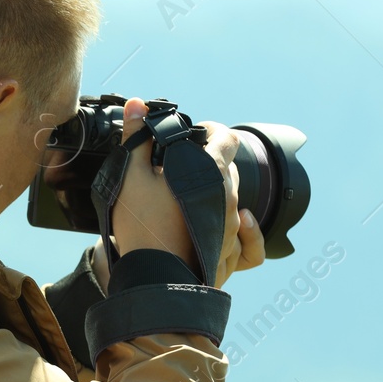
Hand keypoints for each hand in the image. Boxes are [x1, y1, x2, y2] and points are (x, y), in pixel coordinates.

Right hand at [105, 99, 264, 288]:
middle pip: (228, 167)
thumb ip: (138, 137)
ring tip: (190, 195)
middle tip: (182, 166)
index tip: (194, 135)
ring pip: (233, 198)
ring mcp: (233, 227)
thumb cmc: (142, 225)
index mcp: (212, 173)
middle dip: (209, 161)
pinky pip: (249, 240)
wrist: (151, 277)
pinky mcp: (230, 253)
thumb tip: (138, 104)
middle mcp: (230, 198)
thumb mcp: (132, 175)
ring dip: (216, 191)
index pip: (226, 137)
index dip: (212, 131)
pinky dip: (247, 229)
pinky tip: (236, 221)